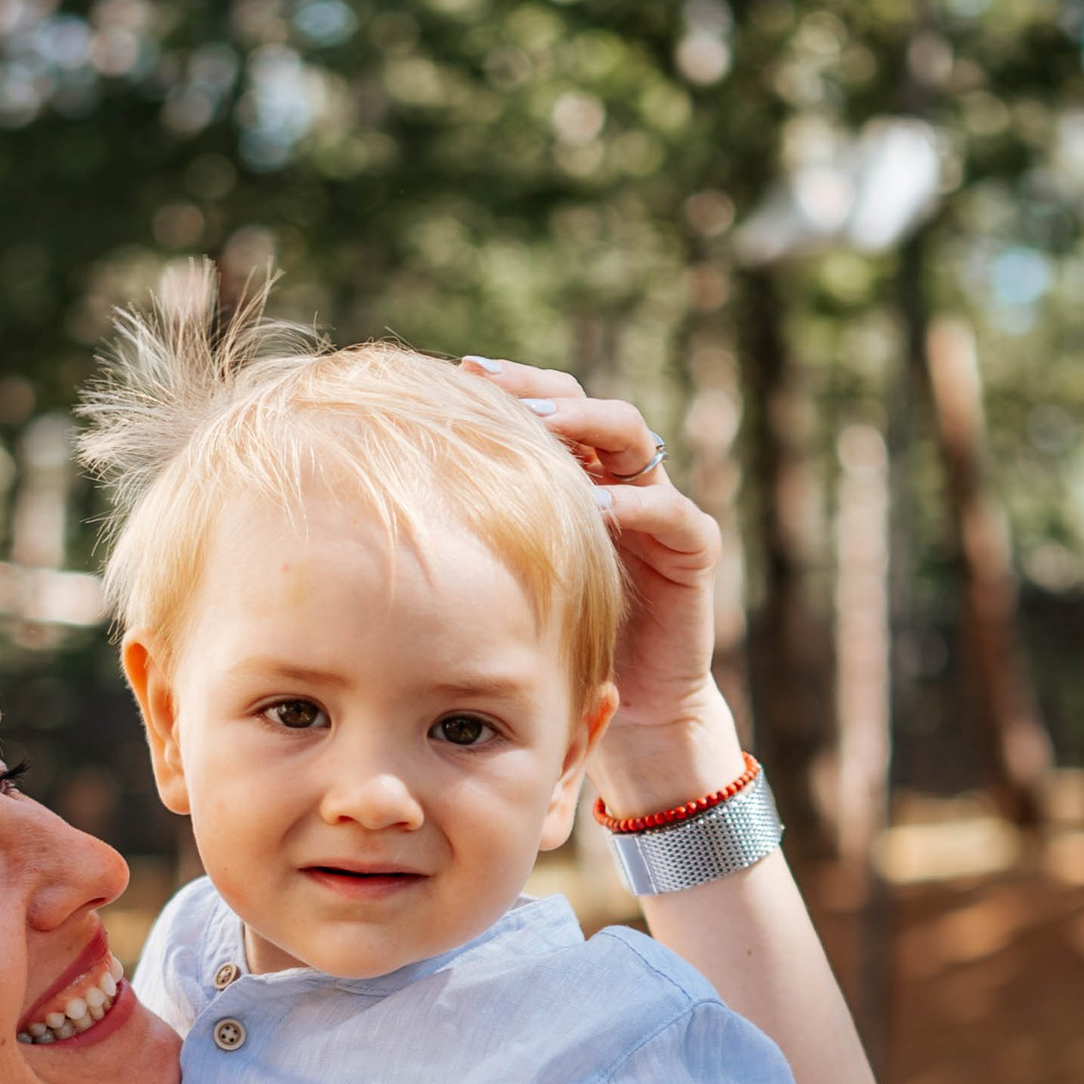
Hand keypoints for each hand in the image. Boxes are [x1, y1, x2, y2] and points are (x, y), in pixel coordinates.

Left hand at [459, 359, 743, 808]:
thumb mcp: (506, 578)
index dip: (512, 383)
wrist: (629, 710)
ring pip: (635, 442)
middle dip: (543, 391)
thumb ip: (477, 533)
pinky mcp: (691, 552)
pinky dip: (637, 507)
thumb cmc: (555, 642)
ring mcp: (659, 511)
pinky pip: (672, 514)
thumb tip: (391, 497)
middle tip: (495, 386)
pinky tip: (596, 510)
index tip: (459, 373)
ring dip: (589, 427)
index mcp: (578, 476)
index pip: (549, 405)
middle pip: (588, 406)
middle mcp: (620, 481)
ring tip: (544, 427)